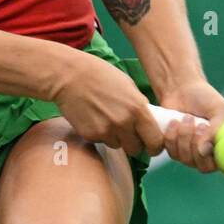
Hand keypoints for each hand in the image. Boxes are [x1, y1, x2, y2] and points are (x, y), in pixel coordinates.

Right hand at [46, 51, 165, 158]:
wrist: (68, 75)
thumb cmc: (99, 74)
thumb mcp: (127, 84)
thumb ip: (139, 104)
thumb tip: (148, 119)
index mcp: (137, 109)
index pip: (155, 140)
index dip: (155, 146)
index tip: (152, 146)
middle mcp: (123, 123)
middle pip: (136, 149)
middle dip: (134, 143)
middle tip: (129, 133)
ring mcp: (105, 130)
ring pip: (118, 145)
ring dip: (116, 138)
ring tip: (107, 119)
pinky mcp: (90, 134)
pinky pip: (101, 141)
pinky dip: (101, 134)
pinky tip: (94, 118)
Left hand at [157, 80, 223, 176]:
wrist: (182, 90)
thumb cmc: (206, 99)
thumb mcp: (219, 109)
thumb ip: (217, 129)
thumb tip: (204, 151)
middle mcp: (209, 156)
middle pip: (205, 167)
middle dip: (199, 146)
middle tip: (199, 125)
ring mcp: (191, 155)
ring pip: (186, 159)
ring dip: (185, 137)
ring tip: (187, 117)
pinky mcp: (174, 150)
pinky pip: (172, 153)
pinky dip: (172, 136)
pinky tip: (175, 121)